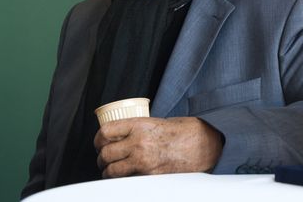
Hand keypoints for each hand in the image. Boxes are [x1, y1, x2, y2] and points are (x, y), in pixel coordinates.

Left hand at [94, 117, 222, 177]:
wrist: (204, 145)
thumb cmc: (186, 132)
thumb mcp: (159, 122)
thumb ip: (139, 128)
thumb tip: (123, 135)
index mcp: (140, 125)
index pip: (106, 132)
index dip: (98, 139)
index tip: (99, 142)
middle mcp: (139, 143)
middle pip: (105, 153)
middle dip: (101, 158)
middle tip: (103, 159)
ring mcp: (143, 161)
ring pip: (112, 171)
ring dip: (108, 172)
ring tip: (111, 170)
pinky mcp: (149, 176)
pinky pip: (127, 180)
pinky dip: (123, 180)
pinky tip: (126, 177)